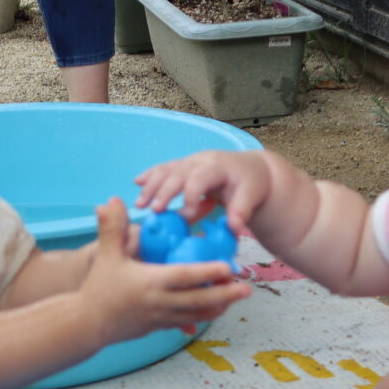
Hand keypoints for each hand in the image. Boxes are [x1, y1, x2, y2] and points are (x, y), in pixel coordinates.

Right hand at [76, 198, 247, 343]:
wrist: (87, 324)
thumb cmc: (98, 288)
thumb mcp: (105, 256)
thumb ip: (111, 228)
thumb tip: (111, 200)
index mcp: (150, 282)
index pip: (184, 276)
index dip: (208, 272)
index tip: (228, 267)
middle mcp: (160, 302)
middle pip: (199, 299)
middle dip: (225, 294)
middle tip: (247, 288)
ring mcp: (162, 317)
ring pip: (197, 313)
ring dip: (219, 305)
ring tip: (238, 297)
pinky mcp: (160, 327)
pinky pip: (187, 322)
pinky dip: (204, 315)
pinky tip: (217, 310)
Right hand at [134, 150, 274, 236]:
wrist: (249, 169)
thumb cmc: (250, 185)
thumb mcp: (251, 197)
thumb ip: (241, 212)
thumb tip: (233, 228)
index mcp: (218, 166)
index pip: (200, 178)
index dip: (191, 195)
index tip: (187, 216)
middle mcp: (201, 160)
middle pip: (178, 172)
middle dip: (164, 191)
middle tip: (155, 211)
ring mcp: (190, 161)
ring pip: (167, 169)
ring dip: (151, 185)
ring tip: (140, 205)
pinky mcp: (184, 165)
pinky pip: (164, 167)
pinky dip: (150, 174)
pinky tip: (137, 182)